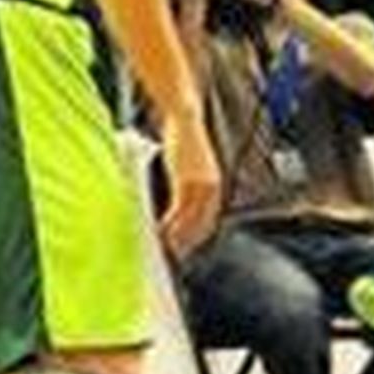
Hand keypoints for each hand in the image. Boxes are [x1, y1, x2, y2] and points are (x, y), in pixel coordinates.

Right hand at [160, 110, 221, 254]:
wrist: (185, 117)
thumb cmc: (184, 143)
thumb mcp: (190, 170)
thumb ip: (187, 189)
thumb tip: (177, 210)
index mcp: (215, 187)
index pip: (207, 222)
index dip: (195, 239)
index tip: (182, 251)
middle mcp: (213, 189)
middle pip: (199, 226)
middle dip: (185, 244)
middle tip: (170, 256)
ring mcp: (201, 187)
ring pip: (188, 222)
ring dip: (175, 238)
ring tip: (161, 249)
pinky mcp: (187, 181)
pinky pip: (177, 211)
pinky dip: (168, 224)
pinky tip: (158, 232)